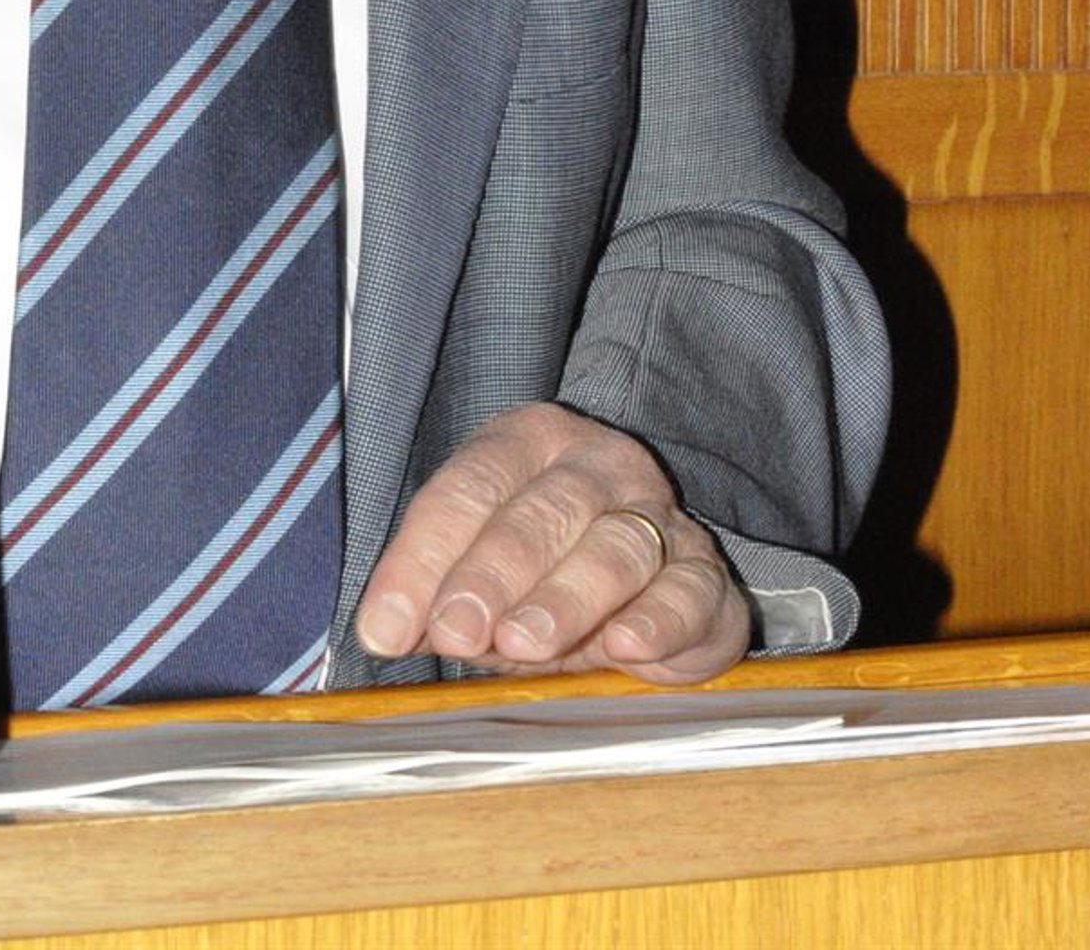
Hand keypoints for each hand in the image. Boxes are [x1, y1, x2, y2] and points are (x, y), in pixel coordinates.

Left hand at [354, 403, 750, 684]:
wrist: (651, 583)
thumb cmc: (544, 572)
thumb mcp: (480, 574)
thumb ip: (435, 595)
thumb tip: (384, 631)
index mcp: (529, 443)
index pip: (469, 485)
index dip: (422, 556)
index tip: (386, 626)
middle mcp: (598, 466)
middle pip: (543, 511)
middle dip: (492, 574)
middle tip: (455, 631)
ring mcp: (659, 516)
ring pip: (615, 547)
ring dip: (565, 598)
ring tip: (523, 644)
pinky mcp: (705, 576)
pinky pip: (688, 592)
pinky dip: (657, 620)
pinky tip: (625, 646)